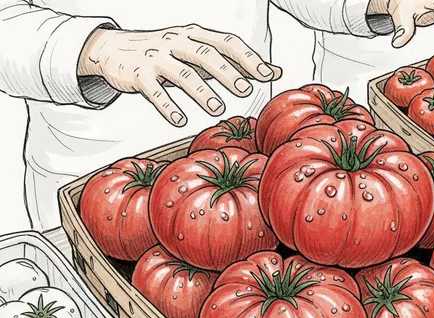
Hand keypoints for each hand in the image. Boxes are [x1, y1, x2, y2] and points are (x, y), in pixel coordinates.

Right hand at [77, 25, 281, 125]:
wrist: (112, 49)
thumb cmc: (165, 53)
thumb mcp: (198, 52)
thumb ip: (233, 62)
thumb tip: (275, 72)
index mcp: (195, 35)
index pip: (226, 42)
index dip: (248, 58)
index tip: (268, 74)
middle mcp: (176, 42)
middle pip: (206, 55)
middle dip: (228, 72)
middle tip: (246, 90)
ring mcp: (156, 57)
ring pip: (182, 73)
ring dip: (201, 91)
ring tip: (218, 108)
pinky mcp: (137, 74)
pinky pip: (154, 92)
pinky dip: (168, 106)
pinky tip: (180, 121)